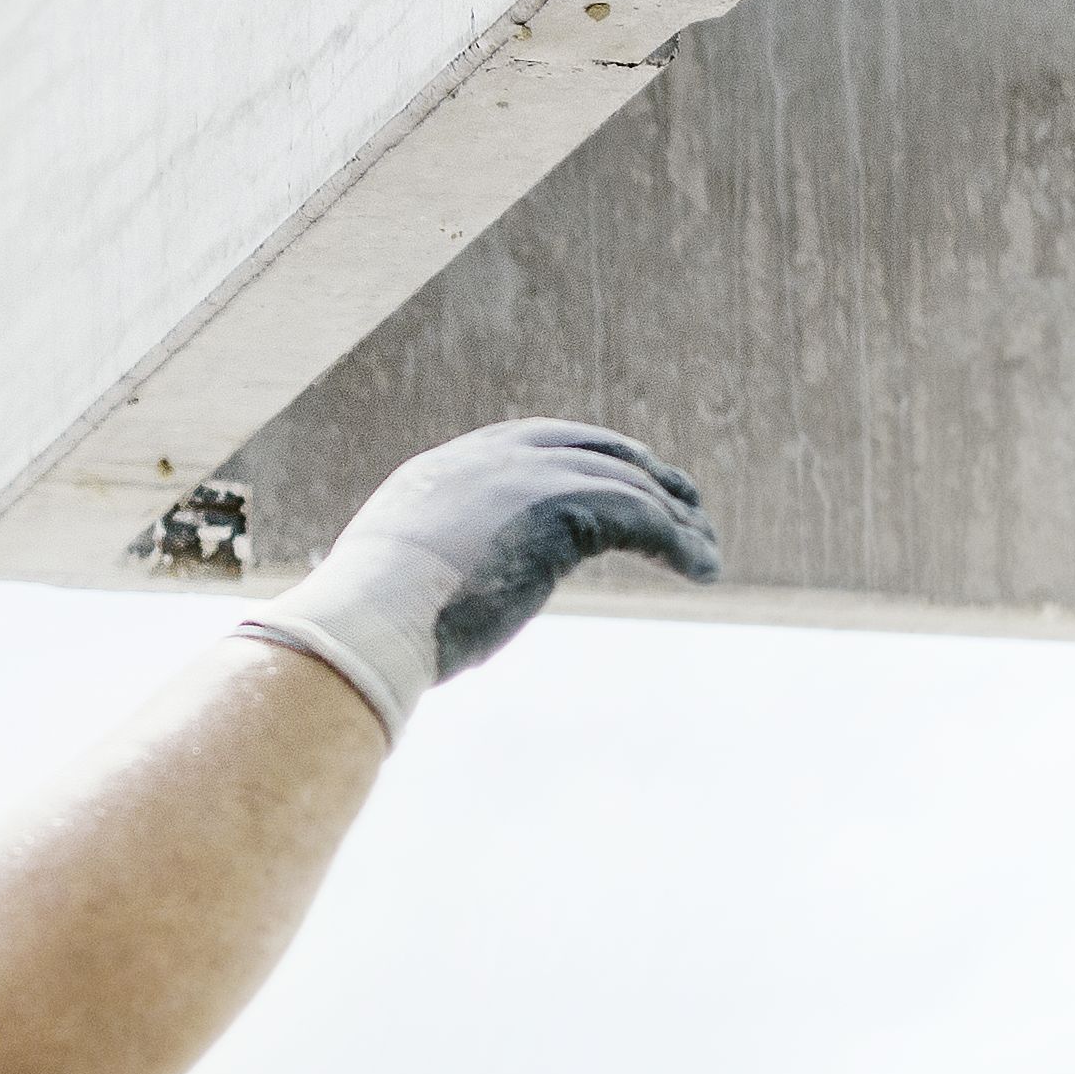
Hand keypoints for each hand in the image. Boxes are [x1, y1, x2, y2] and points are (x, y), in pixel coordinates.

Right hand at [238, 421, 719, 735]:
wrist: (368, 621)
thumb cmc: (369, 631)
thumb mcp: (396, 589)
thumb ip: (427, 579)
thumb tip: (431, 616)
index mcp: (445, 471)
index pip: (532, 442)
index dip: (585, 458)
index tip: (620, 480)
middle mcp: (489, 460)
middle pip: (590, 448)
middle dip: (643, 472)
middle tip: (685, 504)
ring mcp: (525, 477)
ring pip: (624, 482)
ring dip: (674, 516)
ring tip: (706, 553)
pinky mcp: (562, 507)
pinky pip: (641, 517)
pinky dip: (679, 542)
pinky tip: (703, 568)